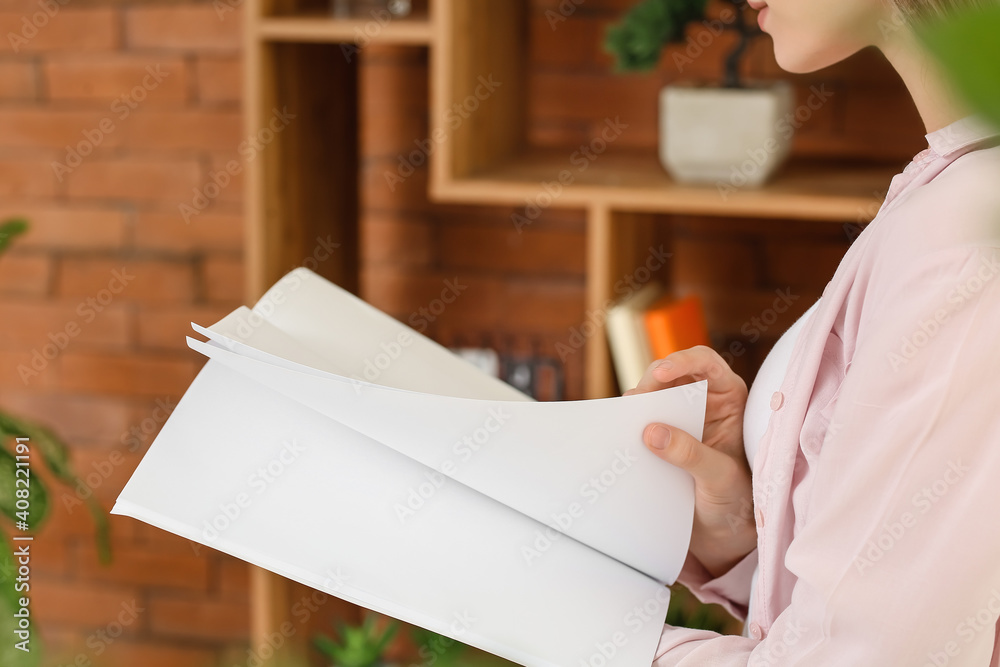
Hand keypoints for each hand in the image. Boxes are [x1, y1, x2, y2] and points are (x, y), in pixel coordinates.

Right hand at [624, 346, 756, 577]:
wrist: (722, 529)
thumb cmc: (734, 500)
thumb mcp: (719, 478)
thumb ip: (691, 454)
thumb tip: (652, 432)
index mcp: (729, 399)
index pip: (706, 364)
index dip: (682, 361)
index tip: (660, 374)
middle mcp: (703, 402)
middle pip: (670, 375)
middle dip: (650, 385)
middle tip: (636, 403)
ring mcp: (679, 418)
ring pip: (650, 396)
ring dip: (636, 405)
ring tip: (627, 422)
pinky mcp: (659, 436)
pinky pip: (639, 421)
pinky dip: (628, 425)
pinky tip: (622, 436)